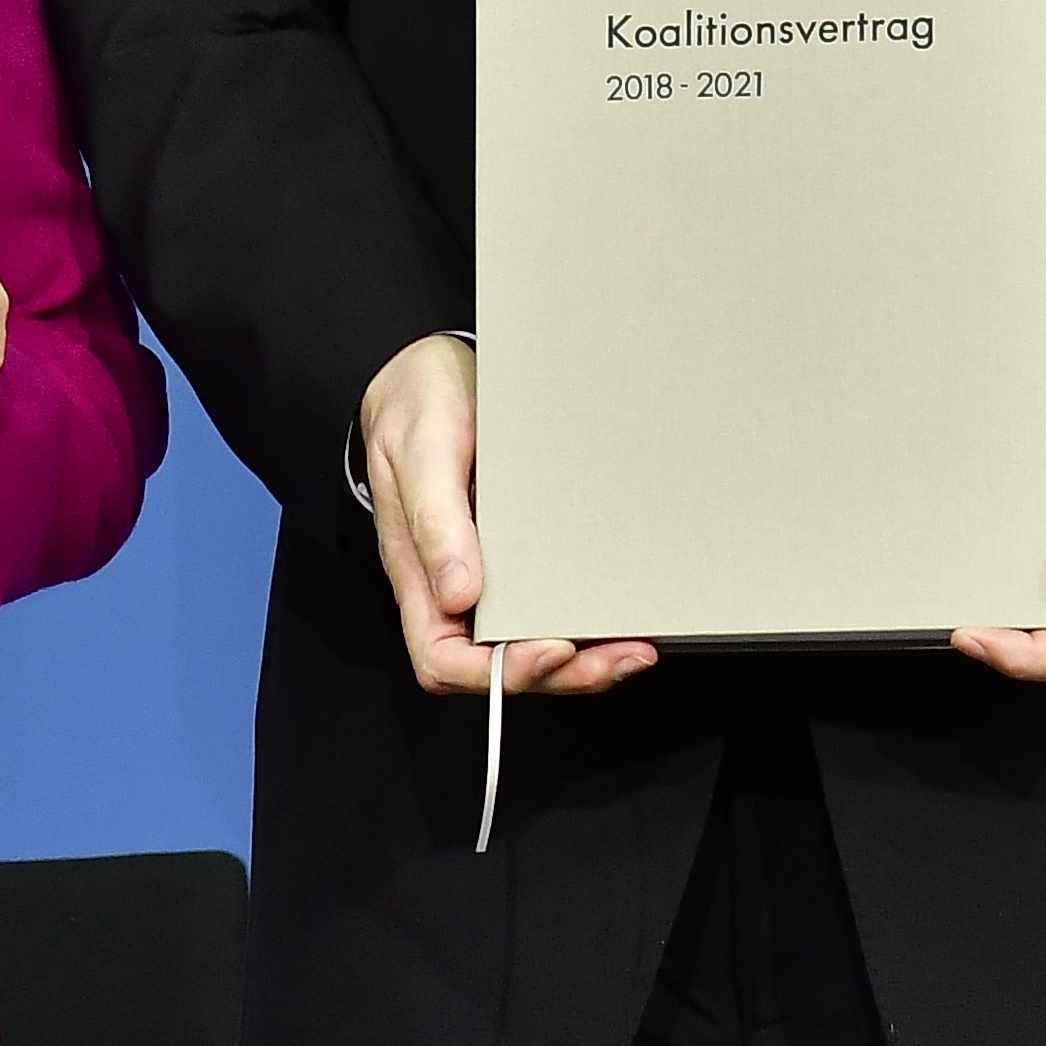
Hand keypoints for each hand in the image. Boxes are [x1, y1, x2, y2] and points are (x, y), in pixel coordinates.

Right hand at [360, 333, 655, 698]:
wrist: (425, 371)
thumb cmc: (413, 403)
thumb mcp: (420, 448)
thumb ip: (434, 520)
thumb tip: (458, 595)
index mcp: (416, 569)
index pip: (442, 658)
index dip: (497, 672)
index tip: (552, 648)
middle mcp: (446, 583)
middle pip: (494, 667)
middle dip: (559, 675)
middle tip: (618, 656)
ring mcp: (479, 573)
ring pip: (523, 647)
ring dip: (581, 662)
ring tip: (631, 650)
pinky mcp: (508, 557)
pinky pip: (539, 609)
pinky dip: (581, 625)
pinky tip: (615, 619)